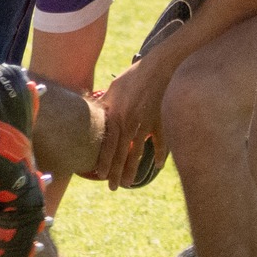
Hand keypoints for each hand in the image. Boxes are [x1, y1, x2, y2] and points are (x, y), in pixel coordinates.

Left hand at [92, 53, 172, 189]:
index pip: (108, 144)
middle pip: (121, 153)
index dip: (105, 161)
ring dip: (133, 169)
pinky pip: (160, 142)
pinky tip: (157, 165)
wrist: (158, 69)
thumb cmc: (133, 77)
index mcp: (117, 116)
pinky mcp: (160, 122)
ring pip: (138, 152)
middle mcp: (130, 124)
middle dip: (116, 172)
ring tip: (129, 183)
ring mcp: (147, 125)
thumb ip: (105, 106)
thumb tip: (96, 116)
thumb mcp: (113, 89)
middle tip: (113, 187)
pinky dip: (159, 154)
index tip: (100, 175)